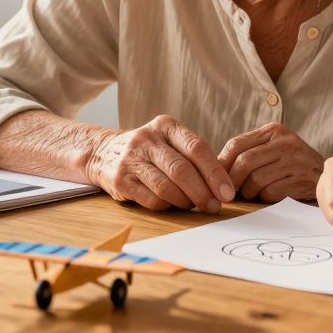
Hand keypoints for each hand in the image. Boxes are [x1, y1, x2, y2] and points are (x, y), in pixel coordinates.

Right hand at [85, 115, 234, 212]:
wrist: (104, 153)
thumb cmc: (150, 151)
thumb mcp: (170, 141)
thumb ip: (193, 157)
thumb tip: (223, 187)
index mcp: (165, 125)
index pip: (197, 148)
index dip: (215, 173)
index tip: (228, 192)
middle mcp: (147, 139)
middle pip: (182, 170)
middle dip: (203, 192)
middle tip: (214, 205)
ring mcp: (131, 159)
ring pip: (167, 188)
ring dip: (186, 202)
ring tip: (194, 205)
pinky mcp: (121, 181)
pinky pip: (152, 200)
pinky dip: (167, 206)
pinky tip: (172, 204)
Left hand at [218, 122, 323, 201]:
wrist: (326, 176)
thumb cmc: (291, 164)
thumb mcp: (272, 149)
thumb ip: (248, 153)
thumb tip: (215, 169)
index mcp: (274, 131)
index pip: (236, 144)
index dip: (221, 163)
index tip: (214, 178)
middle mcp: (286, 142)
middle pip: (245, 162)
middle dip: (231, 181)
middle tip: (227, 193)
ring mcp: (296, 160)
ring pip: (256, 180)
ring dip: (249, 192)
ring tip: (252, 194)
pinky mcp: (302, 179)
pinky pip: (271, 192)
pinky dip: (264, 198)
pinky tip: (269, 196)